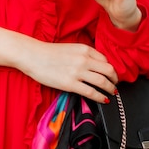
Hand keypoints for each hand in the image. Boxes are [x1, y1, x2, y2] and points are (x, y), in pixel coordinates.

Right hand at [0, 24, 117, 102]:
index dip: (111, 70)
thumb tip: (95, 66)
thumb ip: (83, 55)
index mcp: (85, 49)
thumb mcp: (71, 48)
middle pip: (109, 70)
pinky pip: (92, 92)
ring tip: (112, 93)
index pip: (105, 60)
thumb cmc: (49, 52)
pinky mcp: (71, 84)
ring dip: (111, 89)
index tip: (112, 76)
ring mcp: (78, 72)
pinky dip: (101, 97)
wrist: (32, 56)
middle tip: (115, 85)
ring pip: (103, 82)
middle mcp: (84, 59)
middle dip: (115, 80)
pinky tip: (103, 100)